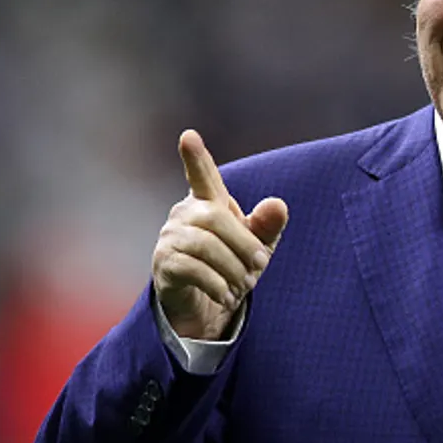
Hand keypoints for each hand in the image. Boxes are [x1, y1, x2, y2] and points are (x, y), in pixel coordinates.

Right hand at [152, 130, 288, 339]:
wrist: (204, 306)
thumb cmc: (231, 266)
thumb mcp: (257, 247)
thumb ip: (267, 226)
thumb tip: (278, 204)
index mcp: (208, 202)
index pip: (202, 175)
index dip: (195, 157)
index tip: (188, 135)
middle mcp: (184, 214)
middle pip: (215, 218)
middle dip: (244, 244)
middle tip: (261, 266)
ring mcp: (170, 238)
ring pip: (204, 245)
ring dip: (232, 268)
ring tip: (244, 285)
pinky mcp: (164, 264)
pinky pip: (193, 269)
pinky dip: (217, 285)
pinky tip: (226, 296)